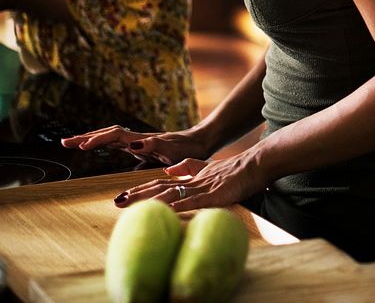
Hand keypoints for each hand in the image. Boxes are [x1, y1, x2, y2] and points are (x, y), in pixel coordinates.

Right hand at [61, 125, 210, 165]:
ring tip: (71, 143)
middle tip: (65, 143)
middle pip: (107, 133)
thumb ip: (154, 147)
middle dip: (86, 137)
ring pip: (109, 136)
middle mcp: (137, 138)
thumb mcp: (172, 150)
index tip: (82, 145)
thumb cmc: (188, 149)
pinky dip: (101, 142)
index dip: (98, 140)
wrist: (199, 143)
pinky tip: (94, 145)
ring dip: (90, 138)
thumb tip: (133, 144)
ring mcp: (137, 141)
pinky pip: (115, 142)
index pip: (114, 136)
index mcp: (142, 140)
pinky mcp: (140, 146)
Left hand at [114, 148, 266, 211]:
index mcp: (192, 177)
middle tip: (117, 201)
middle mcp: (193, 182)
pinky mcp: (215, 195)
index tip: (124, 195)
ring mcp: (203, 188)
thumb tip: (169, 170)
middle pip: (160, 188)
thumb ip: (189, 167)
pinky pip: (193, 201)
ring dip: (149, 201)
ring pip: (171, 194)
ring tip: (133, 205)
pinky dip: (177, 206)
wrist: (257, 163)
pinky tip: (165, 211)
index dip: (143, 189)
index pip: (162, 183)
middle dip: (137, 195)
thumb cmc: (238, 170)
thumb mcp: (210, 168)